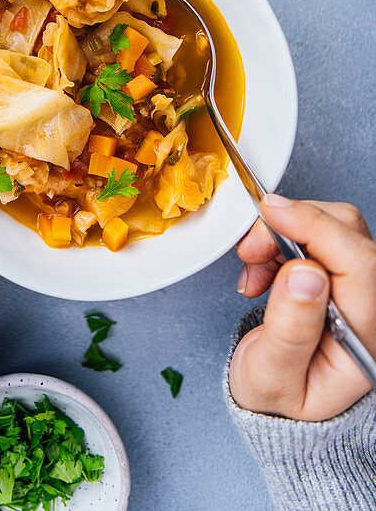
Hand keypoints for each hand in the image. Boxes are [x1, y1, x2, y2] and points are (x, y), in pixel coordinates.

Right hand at [229, 195, 375, 419]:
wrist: (274, 400)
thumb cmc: (276, 395)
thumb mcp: (270, 376)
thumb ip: (290, 331)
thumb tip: (306, 274)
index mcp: (365, 339)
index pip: (359, 264)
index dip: (316, 228)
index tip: (272, 215)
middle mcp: (370, 308)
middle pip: (349, 235)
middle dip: (294, 227)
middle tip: (251, 250)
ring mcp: (358, 289)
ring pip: (335, 227)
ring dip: (286, 232)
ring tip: (255, 265)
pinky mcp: (340, 273)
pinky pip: (320, 233)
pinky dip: (285, 237)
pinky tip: (265, 266)